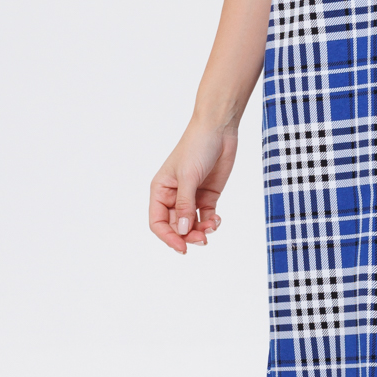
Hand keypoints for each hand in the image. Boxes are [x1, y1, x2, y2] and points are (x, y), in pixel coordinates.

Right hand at [149, 117, 236, 254]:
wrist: (219, 130)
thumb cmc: (196, 147)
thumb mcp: (188, 177)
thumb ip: (184, 205)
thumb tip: (182, 231)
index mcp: (161, 190)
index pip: (157, 222)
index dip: (167, 237)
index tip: (181, 247)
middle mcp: (174, 196)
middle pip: (176, 226)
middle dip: (187, 236)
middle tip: (202, 240)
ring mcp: (191, 196)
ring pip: (191, 224)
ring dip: (201, 231)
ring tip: (212, 227)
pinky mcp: (208, 196)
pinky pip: (206, 217)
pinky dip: (211, 222)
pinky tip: (216, 220)